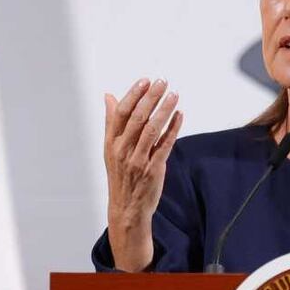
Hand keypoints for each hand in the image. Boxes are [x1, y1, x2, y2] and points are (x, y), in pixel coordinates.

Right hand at [103, 78, 182, 271]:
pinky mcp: (154, 169)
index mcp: (111, 142)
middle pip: (138, 118)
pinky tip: (180, 115)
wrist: (127, 208)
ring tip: (174, 94)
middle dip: (151, 97)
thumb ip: (112, 121)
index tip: (145, 80)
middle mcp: (123, 150)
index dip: (133, 95)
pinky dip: (173, 129)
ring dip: (164, 110)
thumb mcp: (110, 149)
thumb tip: (109, 96)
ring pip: (153, 129)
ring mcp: (138, 160)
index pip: (121, 113)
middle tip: (162, 81)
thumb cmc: (120, 175)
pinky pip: (165, 145)